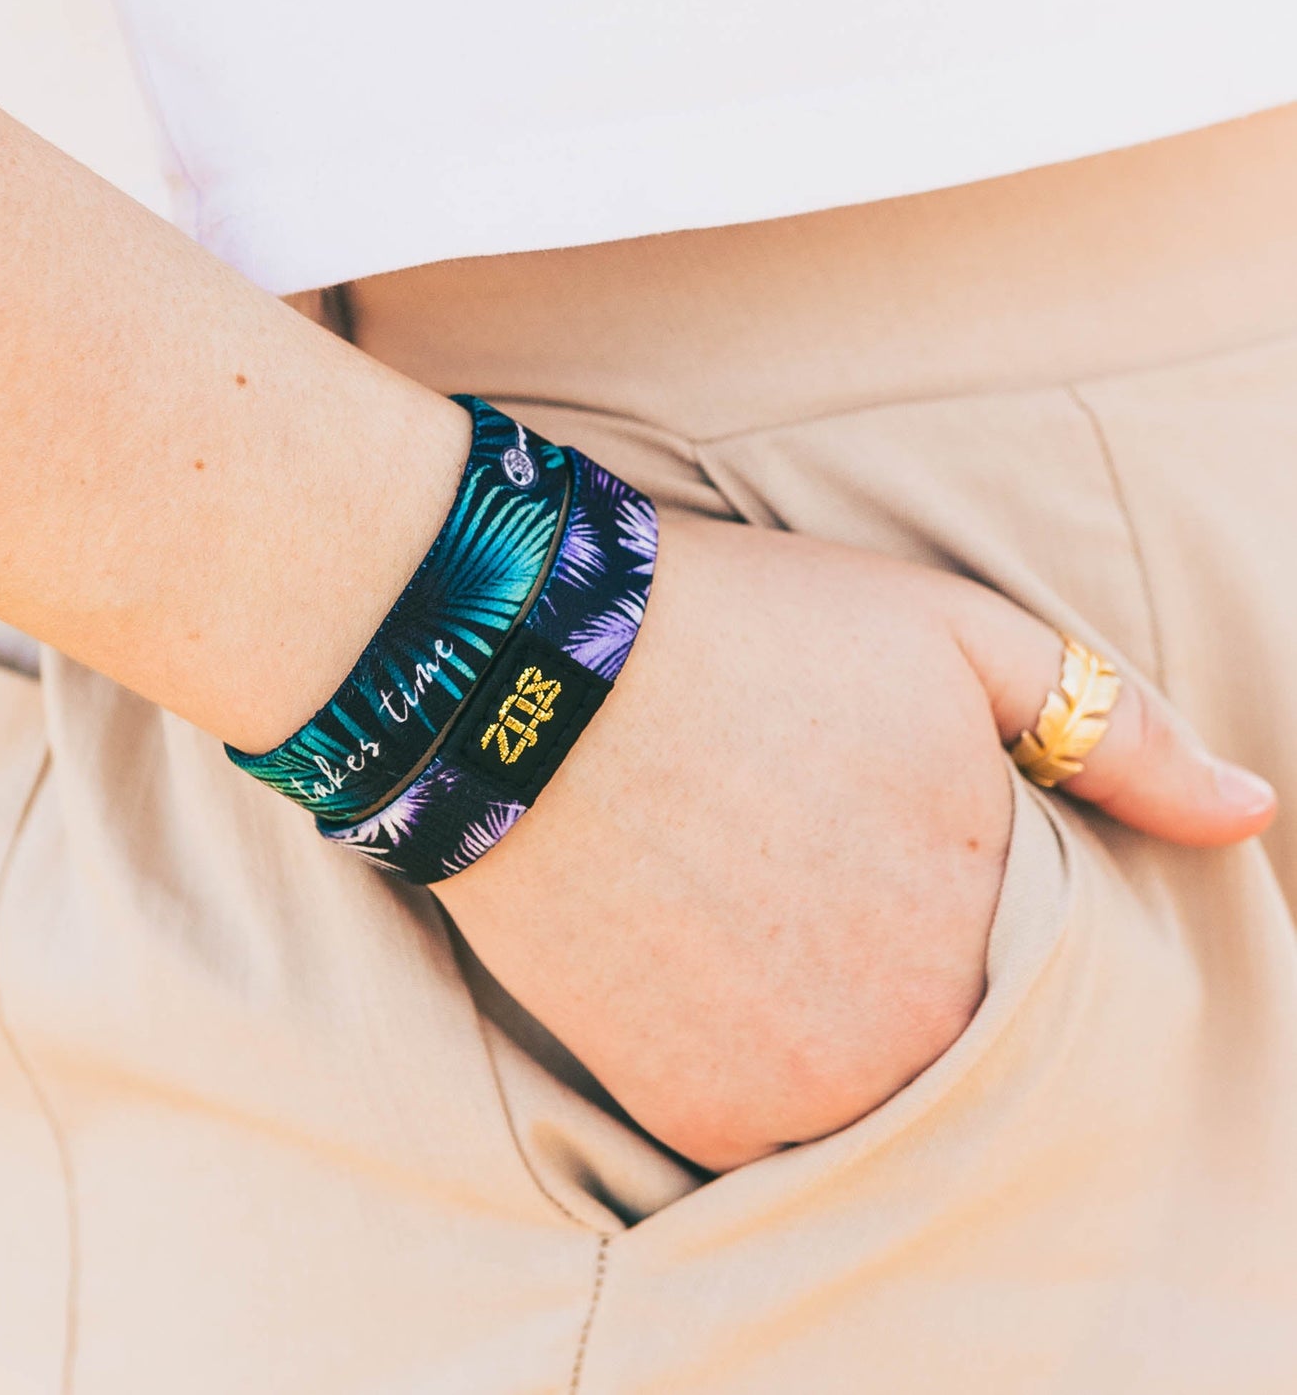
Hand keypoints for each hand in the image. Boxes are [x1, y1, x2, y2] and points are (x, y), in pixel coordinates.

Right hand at [439, 513, 1275, 1170]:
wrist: (529, 674)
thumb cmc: (755, 638)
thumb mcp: (957, 639)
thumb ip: (1117, 736)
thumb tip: (1247, 815)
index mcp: (991, 923)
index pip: (1045, 963)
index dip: (980, 891)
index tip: (904, 836)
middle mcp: (902, 1036)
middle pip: (950, 1032)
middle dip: (911, 959)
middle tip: (823, 862)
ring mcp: (788, 1089)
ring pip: (863, 1083)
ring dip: (835, 1015)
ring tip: (762, 901)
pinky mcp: (685, 1109)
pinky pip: (764, 1114)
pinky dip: (754, 1048)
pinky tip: (709, 947)